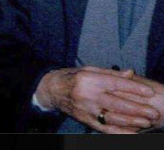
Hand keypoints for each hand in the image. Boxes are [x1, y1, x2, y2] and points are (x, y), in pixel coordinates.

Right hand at [35, 66, 158, 132]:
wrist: (51, 90)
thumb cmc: (72, 77)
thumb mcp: (89, 70)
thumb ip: (110, 73)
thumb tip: (131, 74)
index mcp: (89, 79)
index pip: (115, 84)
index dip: (134, 88)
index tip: (149, 92)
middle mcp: (87, 95)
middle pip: (117, 103)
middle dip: (137, 109)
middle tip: (153, 112)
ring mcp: (86, 109)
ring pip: (113, 118)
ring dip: (132, 121)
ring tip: (146, 122)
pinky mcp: (85, 120)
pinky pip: (105, 128)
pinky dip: (120, 132)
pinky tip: (132, 133)